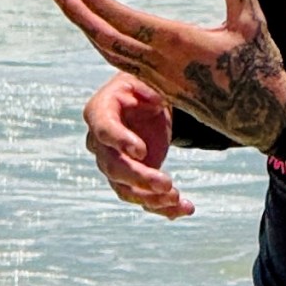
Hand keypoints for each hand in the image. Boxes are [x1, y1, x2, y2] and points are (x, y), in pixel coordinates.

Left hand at [55, 0, 285, 151]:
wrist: (263, 118)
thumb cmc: (260, 68)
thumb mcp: (252, 24)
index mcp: (182, 46)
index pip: (131, 23)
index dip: (102, 6)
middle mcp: (164, 66)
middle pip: (110, 41)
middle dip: (82, 18)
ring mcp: (161, 81)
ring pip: (114, 56)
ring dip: (90, 32)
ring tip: (72, 10)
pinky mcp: (164, 90)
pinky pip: (126, 67)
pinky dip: (107, 48)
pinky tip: (100, 35)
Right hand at [81, 74, 191, 218]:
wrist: (148, 101)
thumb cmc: (144, 84)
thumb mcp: (146, 77)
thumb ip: (149, 86)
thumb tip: (156, 101)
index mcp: (100, 111)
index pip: (104, 130)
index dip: (121, 141)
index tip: (143, 151)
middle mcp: (100, 144)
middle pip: (114, 167)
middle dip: (140, 178)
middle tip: (167, 183)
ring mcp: (114, 165)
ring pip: (125, 189)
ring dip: (151, 199)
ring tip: (178, 199)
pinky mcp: (132, 179)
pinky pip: (143, 198)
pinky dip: (163, 208)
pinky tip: (185, 208)